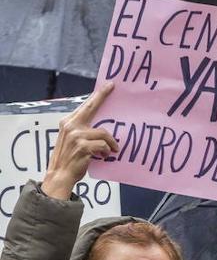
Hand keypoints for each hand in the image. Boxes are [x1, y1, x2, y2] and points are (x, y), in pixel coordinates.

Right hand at [41, 83, 117, 199]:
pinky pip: (104, 145)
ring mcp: (76, 135)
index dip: (97, 95)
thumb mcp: (74, 139)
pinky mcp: (82, 146)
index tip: (109, 85)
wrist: (60, 174)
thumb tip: (103, 125)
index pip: (85, 106)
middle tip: (113, 87)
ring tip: (110, 151)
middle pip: (91, 107)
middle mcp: (70, 126)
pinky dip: (107, 151)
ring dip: (110, 144)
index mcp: (68, 122)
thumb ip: (84, 130)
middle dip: (102, 96)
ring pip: (103, 133)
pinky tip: (102, 156)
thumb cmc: (71, 158)